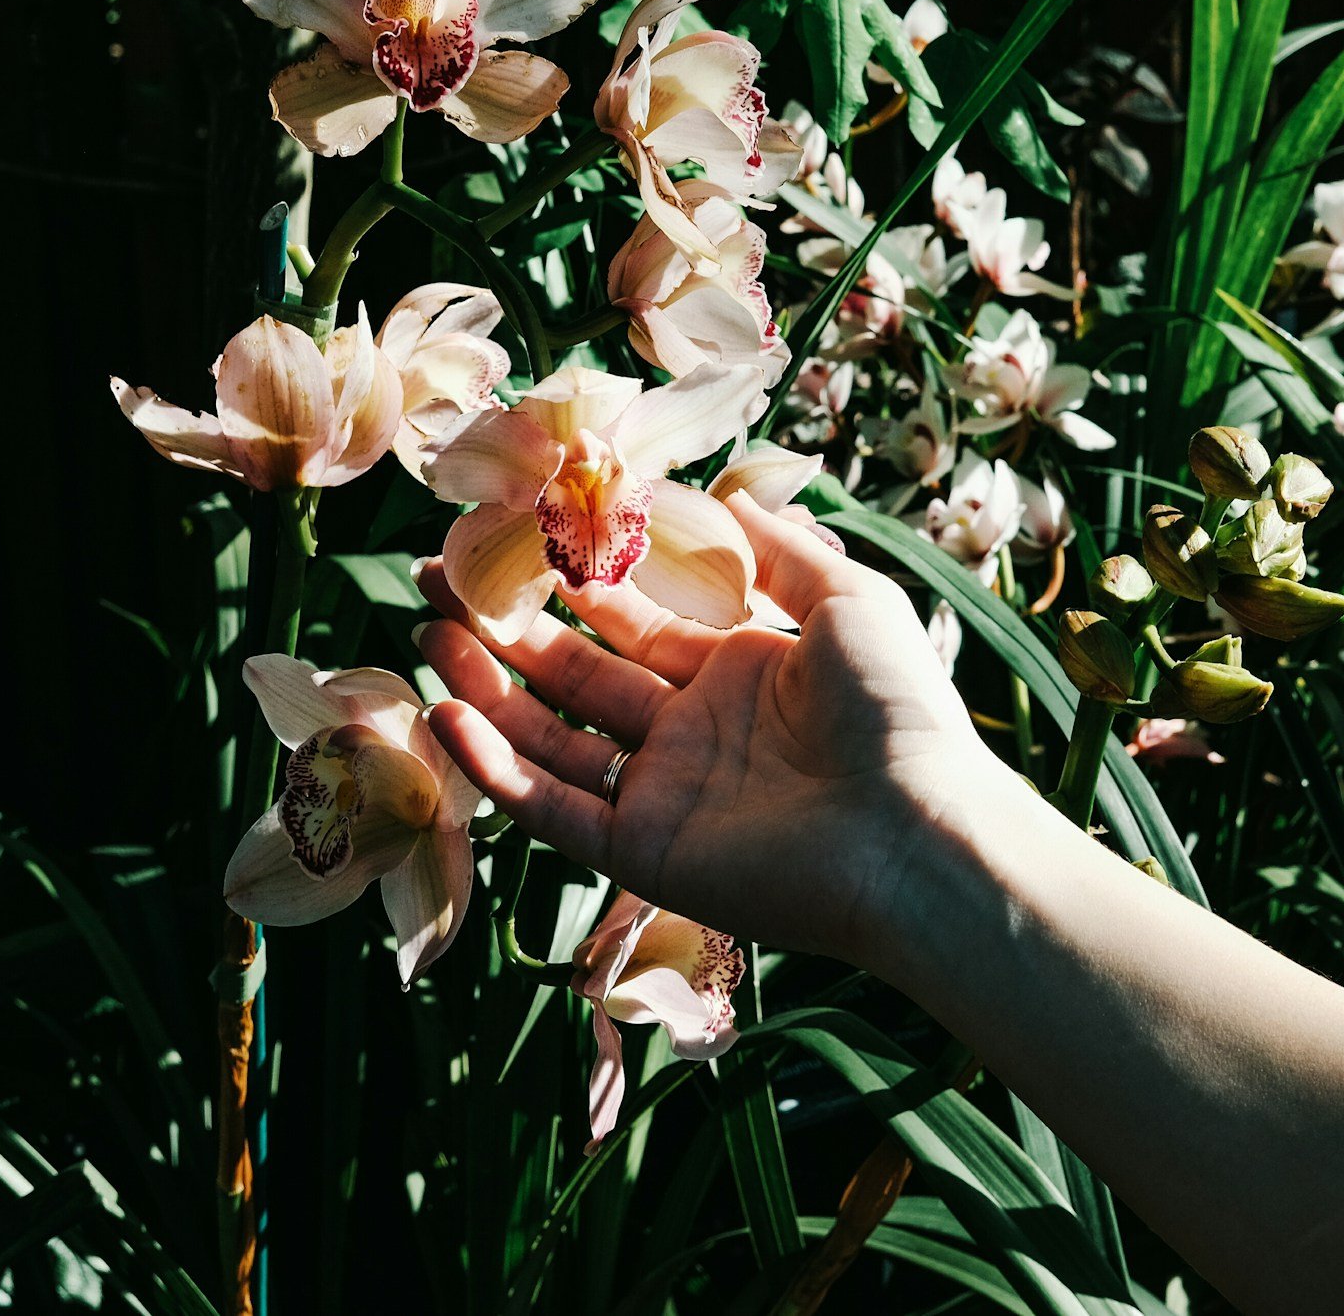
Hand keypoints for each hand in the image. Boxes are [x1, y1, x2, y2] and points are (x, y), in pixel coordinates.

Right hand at [416, 492, 1028, 965]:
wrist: (917, 834)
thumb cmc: (897, 711)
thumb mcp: (850, 602)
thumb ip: (780, 551)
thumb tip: (724, 493)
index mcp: (739, 667)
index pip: (635, 612)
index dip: (574, 573)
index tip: (513, 529)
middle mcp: (691, 727)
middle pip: (577, 669)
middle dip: (509, 622)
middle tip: (439, 575)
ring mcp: (662, 791)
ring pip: (551, 733)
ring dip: (487, 685)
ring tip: (427, 632)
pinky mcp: (642, 851)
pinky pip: (551, 806)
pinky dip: (495, 766)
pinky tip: (446, 713)